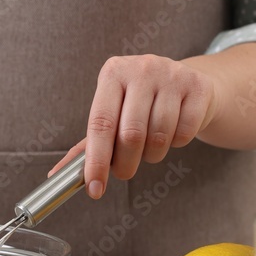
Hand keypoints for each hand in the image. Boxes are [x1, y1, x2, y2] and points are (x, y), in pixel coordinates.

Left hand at [50, 55, 219, 196]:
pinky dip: (176, 144)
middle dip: (125, 164)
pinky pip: (184, 133)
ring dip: (152, 155)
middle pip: (131, 134)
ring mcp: (172, 74)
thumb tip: (57, 174)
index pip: (100, 124)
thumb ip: (87, 145)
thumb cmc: (140, 105)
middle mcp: (141, 68)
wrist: (187, 85)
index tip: (95, 187)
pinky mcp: (198, 86)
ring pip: (159, 136)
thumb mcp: (112, 115)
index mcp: (112, 73)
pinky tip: (173, 132)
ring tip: (150, 147)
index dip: (96, 161)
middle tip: (124, 172)